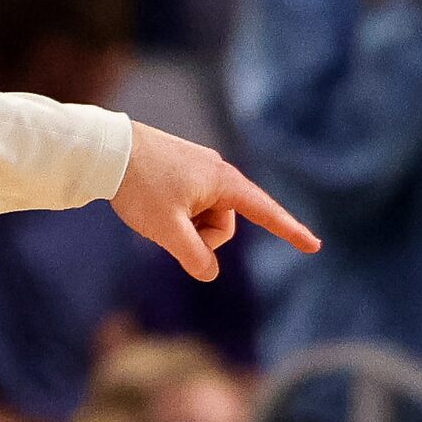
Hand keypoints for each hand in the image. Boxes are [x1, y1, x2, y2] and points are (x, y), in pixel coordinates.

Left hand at [111, 121, 316, 282]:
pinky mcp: (182, 168)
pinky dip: (175, 213)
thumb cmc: (139, 185)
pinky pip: (189, 203)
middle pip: (224, 223)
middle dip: (200, 237)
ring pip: (203, 215)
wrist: (107, 148)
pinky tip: (150, 204)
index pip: (266, 212)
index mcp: (224, 182)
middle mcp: (218, 171)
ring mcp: (200, 168)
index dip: (290, 232)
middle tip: (166, 230)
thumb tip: (210, 272)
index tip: (314, 246)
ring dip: (184, 225)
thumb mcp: (166, 228)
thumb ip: (193, 255)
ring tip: (153, 212)